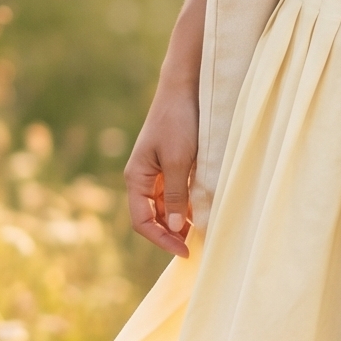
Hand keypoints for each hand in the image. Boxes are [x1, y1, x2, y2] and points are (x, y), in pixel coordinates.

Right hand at [125, 76, 198, 255]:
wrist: (184, 89)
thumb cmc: (178, 121)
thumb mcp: (178, 161)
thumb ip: (176, 196)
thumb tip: (176, 229)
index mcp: (136, 178)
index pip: (142, 221)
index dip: (161, 239)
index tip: (185, 251)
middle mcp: (143, 179)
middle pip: (153, 217)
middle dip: (171, 234)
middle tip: (195, 246)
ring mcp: (157, 172)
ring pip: (166, 208)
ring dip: (181, 221)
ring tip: (203, 231)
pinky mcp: (172, 165)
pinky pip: (176, 194)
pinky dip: (188, 206)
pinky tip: (204, 211)